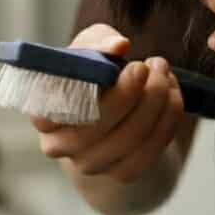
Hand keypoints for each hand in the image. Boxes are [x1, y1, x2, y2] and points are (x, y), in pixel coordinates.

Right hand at [30, 24, 184, 183]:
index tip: (120, 64)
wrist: (120, 105)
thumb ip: (100, 41)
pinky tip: (171, 95)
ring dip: (155, 102)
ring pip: (127, 140)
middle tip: (150, 66)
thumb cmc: (97, 70)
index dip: (86, 89)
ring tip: (163, 73)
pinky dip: (167, 120)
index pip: (49, 110)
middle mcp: (59, 145)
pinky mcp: (121, 173)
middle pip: (91, 129)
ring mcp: (89, 164)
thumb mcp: (93, 47)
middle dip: (129, 94)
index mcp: (42, 112)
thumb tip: (118, 46)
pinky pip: (149, 152)